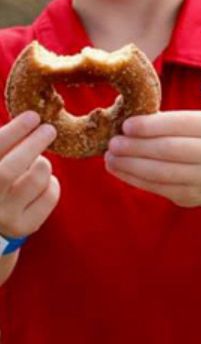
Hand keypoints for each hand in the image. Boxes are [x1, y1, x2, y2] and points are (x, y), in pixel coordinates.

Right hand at [0, 112, 58, 237]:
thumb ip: (5, 143)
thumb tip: (28, 118)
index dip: (14, 131)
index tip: (33, 116)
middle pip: (9, 170)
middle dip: (33, 144)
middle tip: (49, 129)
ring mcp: (2, 217)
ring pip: (35, 180)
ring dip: (42, 163)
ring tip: (37, 161)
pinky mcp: (24, 227)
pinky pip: (50, 195)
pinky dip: (51, 181)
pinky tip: (42, 180)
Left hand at [105, 111, 200, 207]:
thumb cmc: (190, 140)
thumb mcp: (185, 124)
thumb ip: (158, 121)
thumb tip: (119, 118)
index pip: (178, 124)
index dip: (150, 125)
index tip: (125, 126)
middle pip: (168, 149)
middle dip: (136, 146)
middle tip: (112, 144)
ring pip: (161, 171)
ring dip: (130, 165)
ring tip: (111, 158)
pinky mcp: (191, 195)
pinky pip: (157, 187)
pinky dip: (133, 178)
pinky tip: (119, 170)